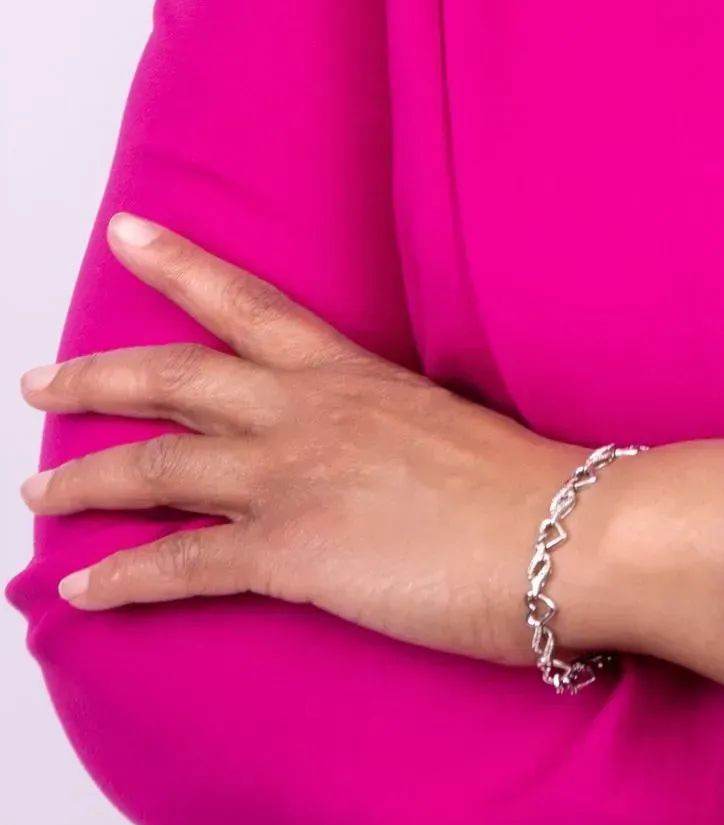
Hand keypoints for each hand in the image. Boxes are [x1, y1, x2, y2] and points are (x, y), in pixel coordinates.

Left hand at [20, 214, 578, 665]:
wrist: (569, 530)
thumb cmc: (534, 487)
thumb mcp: (452, 427)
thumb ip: (399, 429)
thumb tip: (384, 453)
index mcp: (353, 374)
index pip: (248, 303)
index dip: (179, 266)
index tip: (127, 232)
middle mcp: (308, 413)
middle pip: (174, 380)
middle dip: (97, 377)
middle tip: (40, 376)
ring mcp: (293, 479)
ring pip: (154, 468)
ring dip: (85, 479)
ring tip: (39, 486)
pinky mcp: (290, 553)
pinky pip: (179, 566)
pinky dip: (120, 581)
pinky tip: (80, 592)